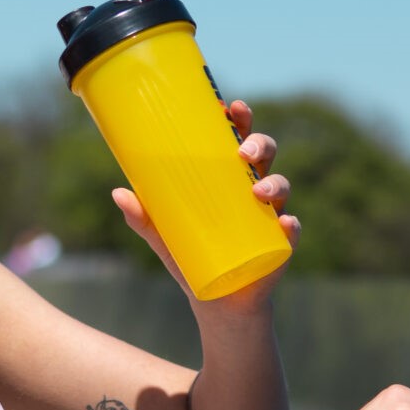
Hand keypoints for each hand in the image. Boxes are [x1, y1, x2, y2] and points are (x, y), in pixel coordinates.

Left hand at [111, 99, 300, 308]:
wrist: (215, 302)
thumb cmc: (190, 258)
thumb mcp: (164, 236)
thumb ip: (143, 217)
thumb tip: (118, 193)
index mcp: (228, 178)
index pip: (236, 139)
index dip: (239, 119)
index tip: (230, 107)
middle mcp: (253, 190)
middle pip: (264, 155)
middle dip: (258, 144)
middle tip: (243, 151)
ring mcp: (269, 216)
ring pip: (281, 186)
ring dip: (274, 183)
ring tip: (258, 191)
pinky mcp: (280, 245)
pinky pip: (292, 231)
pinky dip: (291, 226)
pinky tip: (285, 223)